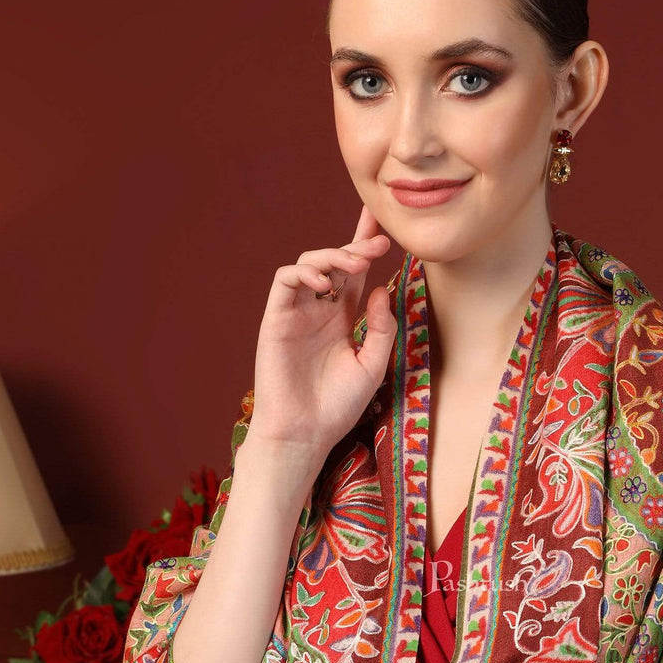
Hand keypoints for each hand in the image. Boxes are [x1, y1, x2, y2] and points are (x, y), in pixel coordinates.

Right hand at [248, 202, 397, 452]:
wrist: (304, 433)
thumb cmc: (337, 406)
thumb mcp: (372, 365)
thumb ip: (381, 328)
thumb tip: (382, 288)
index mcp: (341, 319)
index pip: (354, 274)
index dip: (366, 247)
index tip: (386, 230)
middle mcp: (318, 310)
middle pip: (334, 262)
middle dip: (356, 247)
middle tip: (378, 244)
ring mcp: (296, 313)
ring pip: (308, 264)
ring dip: (333, 257)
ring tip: (355, 265)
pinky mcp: (276, 319)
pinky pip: (284, 282)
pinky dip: (304, 274)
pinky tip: (325, 287)